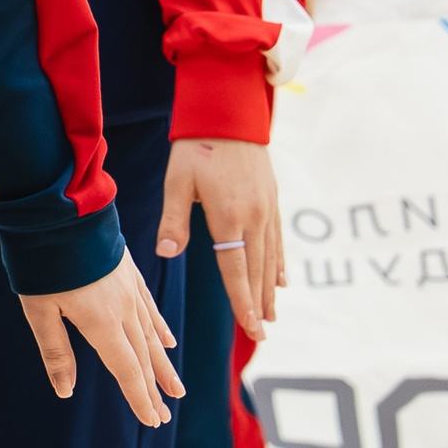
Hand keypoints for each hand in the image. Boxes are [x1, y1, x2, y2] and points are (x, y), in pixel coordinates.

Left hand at [17, 254, 183, 427]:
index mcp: (102, 322)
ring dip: (162, 363)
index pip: (126, 370)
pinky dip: (160, 327)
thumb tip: (65, 391)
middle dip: (153, 387)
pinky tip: (168, 340)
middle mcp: (122, 309)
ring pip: (151, 334)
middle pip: (143, 356)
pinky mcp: (127, 270)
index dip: (139, 397)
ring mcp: (128, 288)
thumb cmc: (40, 258)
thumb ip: (56, 351)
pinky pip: (149, 307)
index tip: (153, 420)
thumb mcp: (38, 309)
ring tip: (174, 386)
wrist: (58, 207)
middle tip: (164, 414)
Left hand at [158, 137, 283, 338]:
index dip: (241, 301)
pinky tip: (281, 280)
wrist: (229, 113)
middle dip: (258, 304)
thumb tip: (166, 254)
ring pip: (270, 258)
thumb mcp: (178, 181)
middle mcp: (254, 218)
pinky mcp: (273, 200)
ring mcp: (267, 210)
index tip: (250, 328)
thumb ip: (174, 220)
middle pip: (256, 270)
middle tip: (261, 334)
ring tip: (271, 315)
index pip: (235, 269)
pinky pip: (278, 240)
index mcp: (229, 217)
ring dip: (270, 289)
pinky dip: (279, 263)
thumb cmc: (197, 147)